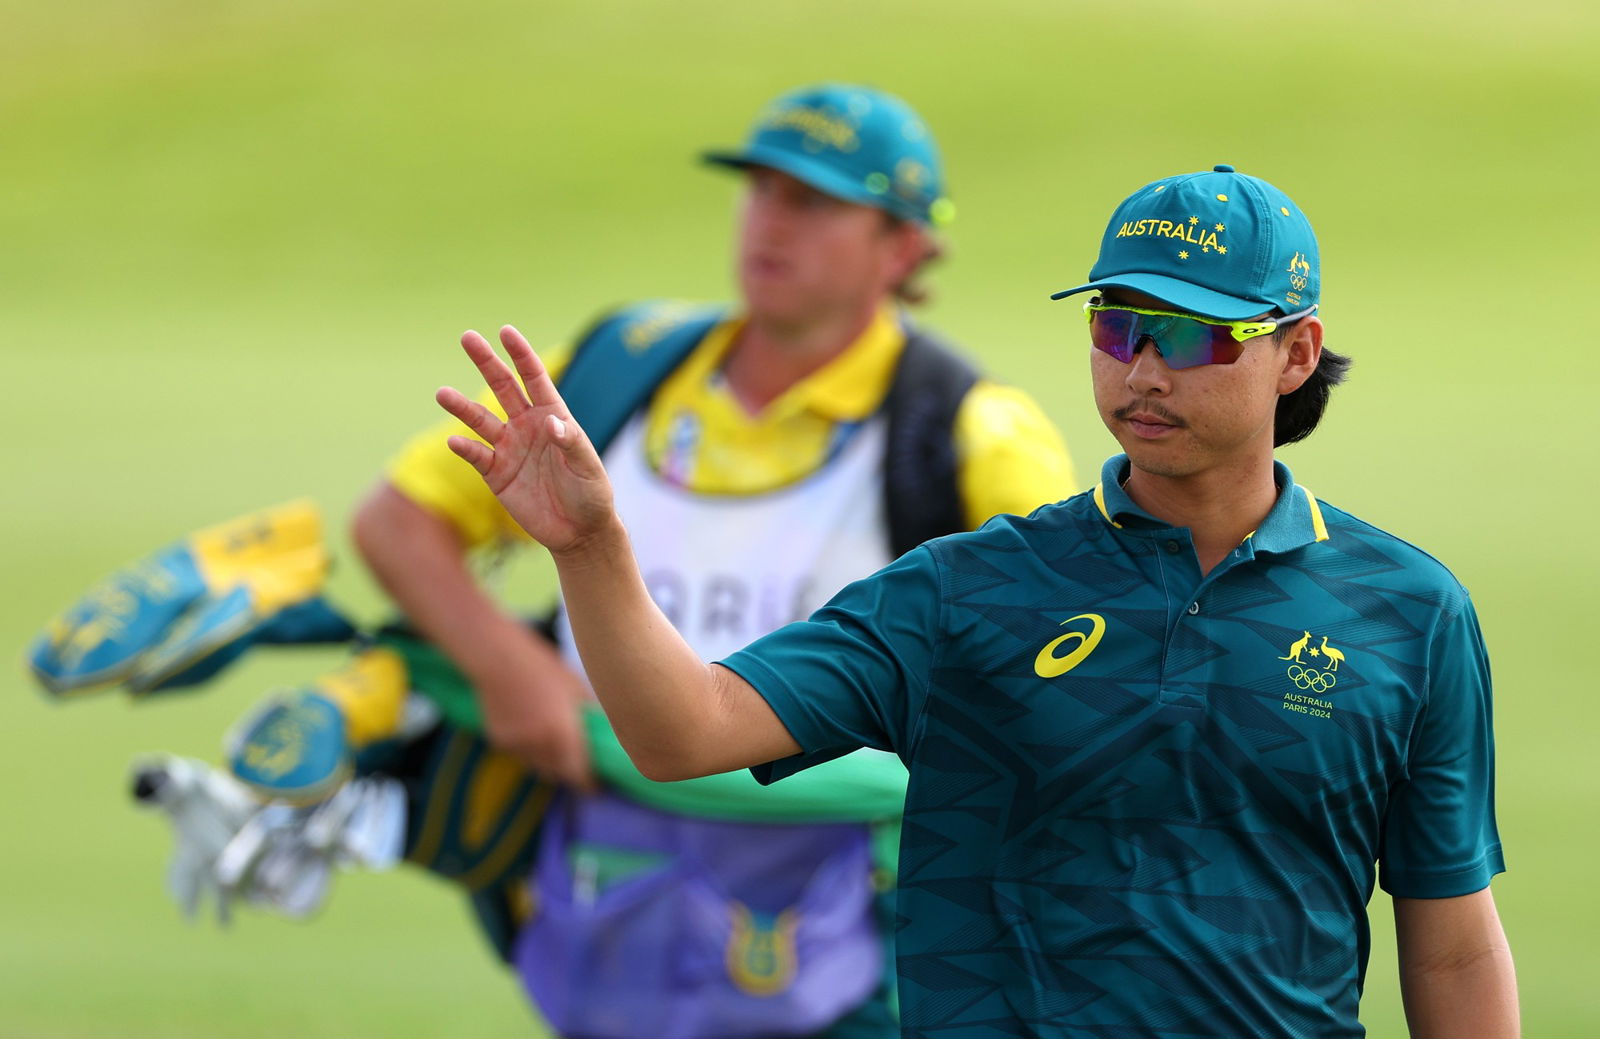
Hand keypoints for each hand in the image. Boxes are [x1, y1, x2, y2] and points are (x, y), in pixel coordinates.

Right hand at [436, 326, 614, 556]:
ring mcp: (509, 449)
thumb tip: (552, 422)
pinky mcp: (496, 474)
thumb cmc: (591, 493)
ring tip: (441, 393)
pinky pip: (475, 455)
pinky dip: (464, 448)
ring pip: (480, 420)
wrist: (579, 532)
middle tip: (467, 337)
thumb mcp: (588, 467)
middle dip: (486, 362)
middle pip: (503, 388)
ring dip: (461, 407)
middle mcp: (527, 426)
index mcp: (553, 417)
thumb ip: (571, 442)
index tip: (505, 332)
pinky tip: (455, 441)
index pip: (534, 378)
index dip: (521, 355)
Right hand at [476, 666, 595, 790]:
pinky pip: (520, 753)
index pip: (579, 775)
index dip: (590, 784)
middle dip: (570, 773)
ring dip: (548, 761)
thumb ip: (589, 714)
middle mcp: (540, 745)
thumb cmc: (543, 667)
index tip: (598, 786)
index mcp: (563, 733)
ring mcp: (517, 745)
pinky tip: (528, 721)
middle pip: (559, 775)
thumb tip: (604, 732)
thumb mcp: (576, 687)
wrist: (498, 659)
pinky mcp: (499, 741)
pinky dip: (528, 747)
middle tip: (580, 764)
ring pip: (537, 766)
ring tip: (552, 735)